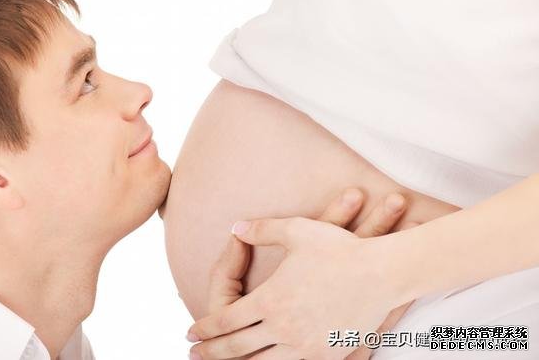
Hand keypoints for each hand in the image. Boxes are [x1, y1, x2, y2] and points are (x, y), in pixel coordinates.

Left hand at [188, 188, 417, 359]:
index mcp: (271, 300)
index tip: (191, 333)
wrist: (384, 273)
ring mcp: (306, 346)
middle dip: (213, 353)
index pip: (227, 320)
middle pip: (238, 348)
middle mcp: (284, 328)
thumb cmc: (338, 249)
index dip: (205, 328)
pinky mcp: (326, 355)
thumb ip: (261, 230)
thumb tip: (235, 227)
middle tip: (196, 356)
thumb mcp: (297, 231)